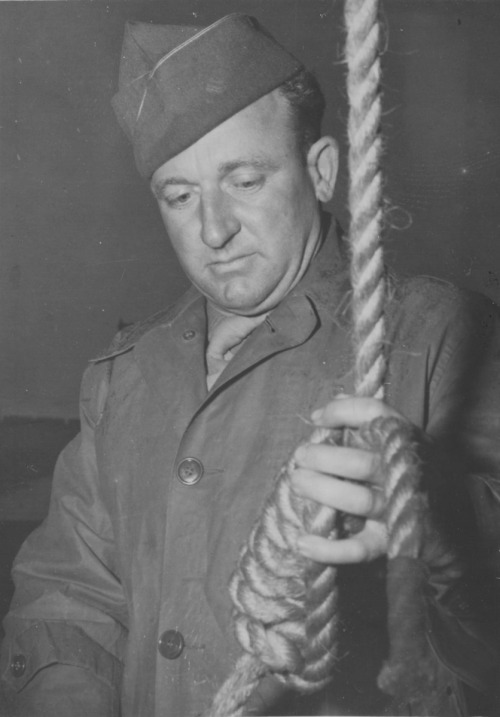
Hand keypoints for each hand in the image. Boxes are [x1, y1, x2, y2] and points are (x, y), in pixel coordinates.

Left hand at [291, 396, 401, 564]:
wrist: (451, 512)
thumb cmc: (404, 465)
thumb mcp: (391, 436)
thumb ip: (358, 418)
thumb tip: (322, 412)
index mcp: (402, 440)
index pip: (374, 415)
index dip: (342, 412)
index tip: (318, 420)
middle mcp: (401, 472)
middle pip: (361, 464)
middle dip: (323, 459)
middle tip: (300, 456)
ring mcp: (396, 508)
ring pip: (358, 501)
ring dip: (321, 491)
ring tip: (296, 481)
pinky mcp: (388, 542)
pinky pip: (359, 549)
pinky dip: (328, 548)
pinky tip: (302, 541)